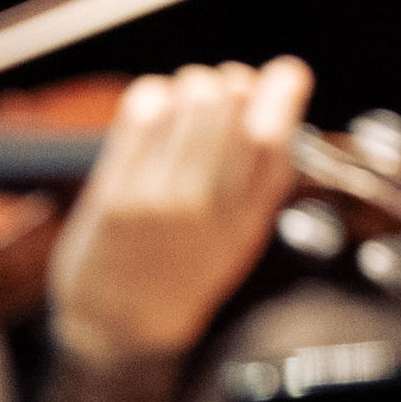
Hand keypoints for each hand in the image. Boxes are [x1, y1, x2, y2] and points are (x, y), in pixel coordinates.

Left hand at [47, 55, 312, 369]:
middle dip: (230, 82)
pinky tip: (154, 108)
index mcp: (248, 219)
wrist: (120, 327)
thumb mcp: (240, 235)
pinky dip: (153, 95)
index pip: (275, 135)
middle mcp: (207, 207)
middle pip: (230, 103)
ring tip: (187, 98)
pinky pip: (141, 112)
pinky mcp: (116, 193)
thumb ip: (262, 178)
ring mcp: (159, 199)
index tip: (284, 74)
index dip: (283, 90)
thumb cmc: (181, 272)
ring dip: (191, 84)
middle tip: (221, 89)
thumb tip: (280, 101)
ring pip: (188, 99)